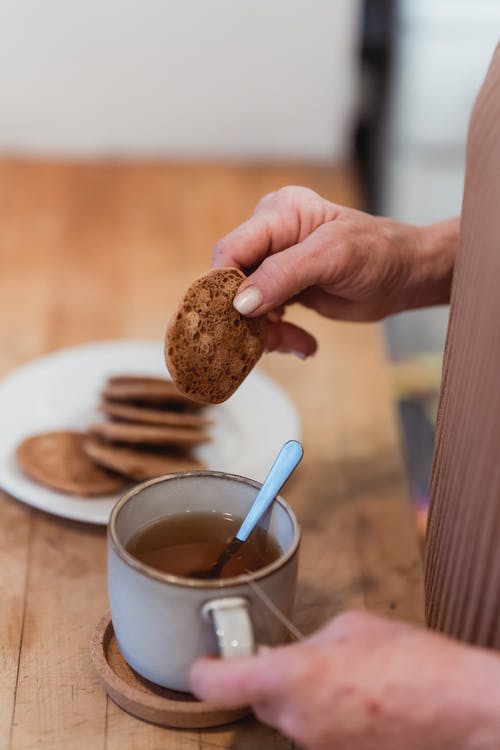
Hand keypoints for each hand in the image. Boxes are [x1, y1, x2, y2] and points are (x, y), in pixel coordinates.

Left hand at [190, 611, 499, 749]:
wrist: (459, 708)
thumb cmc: (410, 659)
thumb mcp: (351, 627)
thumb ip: (311, 641)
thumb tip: (300, 652)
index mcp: (291, 677)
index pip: (219, 685)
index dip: (203, 672)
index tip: (202, 662)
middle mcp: (296, 720)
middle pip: (258, 699)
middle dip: (267, 678)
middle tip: (290, 656)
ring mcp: (319, 747)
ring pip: (289, 717)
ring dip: (300, 696)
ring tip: (340, 676)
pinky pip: (316, 732)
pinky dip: (323, 714)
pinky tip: (355, 697)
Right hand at [212, 186, 456, 356]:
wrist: (404, 276)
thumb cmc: (378, 253)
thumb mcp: (332, 257)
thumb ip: (284, 274)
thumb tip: (241, 302)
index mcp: (278, 214)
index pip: (231, 249)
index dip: (228, 285)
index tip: (241, 318)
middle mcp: (269, 236)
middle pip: (232, 282)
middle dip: (250, 316)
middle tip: (277, 340)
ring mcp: (273, 265)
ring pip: (245, 306)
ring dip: (267, 332)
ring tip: (298, 343)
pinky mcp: (281, 291)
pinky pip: (263, 318)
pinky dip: (278, 335)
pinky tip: (303, 343)